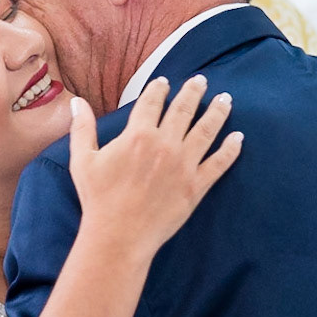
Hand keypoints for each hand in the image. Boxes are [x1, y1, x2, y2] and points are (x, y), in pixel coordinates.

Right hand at [67, 75, 242, 257]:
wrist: (119, 235)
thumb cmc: (98, 199)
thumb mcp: (82, 160)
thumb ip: (82, 128)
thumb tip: (77, 102)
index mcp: (138, 135)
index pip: (152, 101)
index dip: (159, 88)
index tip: (164, 81)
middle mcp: (165, 144)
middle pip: (184, 109)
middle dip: (193, 91)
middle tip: (202, 80)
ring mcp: (184, 165)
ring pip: (206, 130)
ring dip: (218, 112)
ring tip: (226, 99)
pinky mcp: (196, 186)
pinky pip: (219, 163)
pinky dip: (231, 149)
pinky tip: (238, 138)